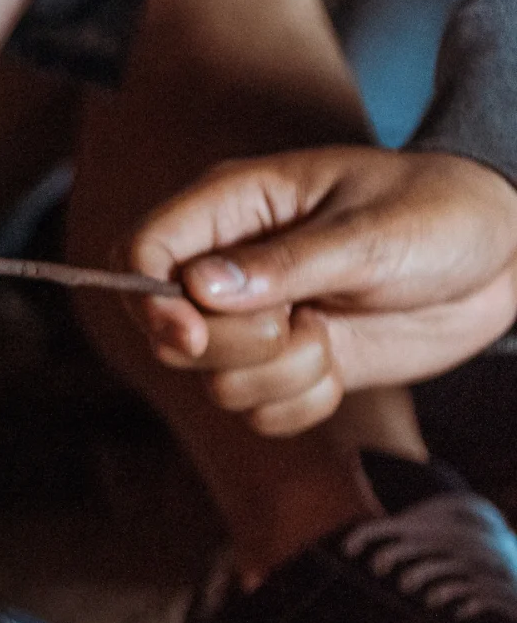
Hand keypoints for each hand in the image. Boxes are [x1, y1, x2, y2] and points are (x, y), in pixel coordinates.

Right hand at [130, 147, 516, 434]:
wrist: (507, 258)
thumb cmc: (441, 216)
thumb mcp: (371, 233)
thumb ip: (284, 264)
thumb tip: (198, 288)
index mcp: (234, 208)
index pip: (142, 251)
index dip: (149, 298)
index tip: (194, 330)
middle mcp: (231, 267)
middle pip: (167, 332)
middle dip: (232, 347)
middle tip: (298, 322)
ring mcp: (260, 321)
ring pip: (214, 382)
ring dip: (279, 375)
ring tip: (332, 337)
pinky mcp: (292, 366)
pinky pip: (261, 414)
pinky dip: (304, 403)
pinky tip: (341, 364)